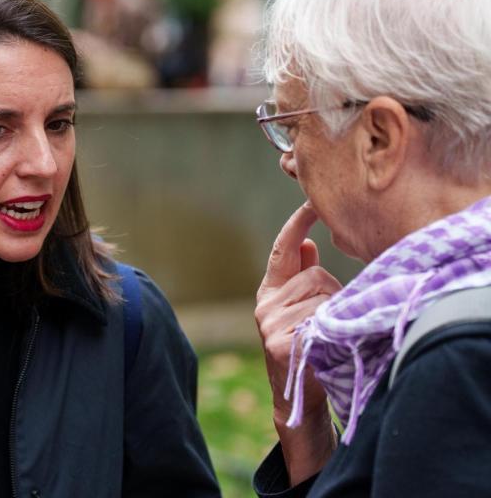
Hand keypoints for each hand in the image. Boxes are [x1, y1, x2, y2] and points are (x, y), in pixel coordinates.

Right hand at [255, 203, 339, 483]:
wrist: (299, 396)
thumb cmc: (307, 348)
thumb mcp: (302, 310)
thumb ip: (302, 278)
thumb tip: (310, 242)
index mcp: (270, 293)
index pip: (282, 251)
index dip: (296, 225)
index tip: (312, 203)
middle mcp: (264, 304)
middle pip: (314, 275)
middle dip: (333, 291)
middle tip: (333, 319)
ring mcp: (269, 323)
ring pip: (320, 296)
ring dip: (335, 312)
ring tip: (329, 336)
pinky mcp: (279, 342)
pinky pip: (318, 319)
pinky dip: (330, 328)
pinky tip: (325, 343)